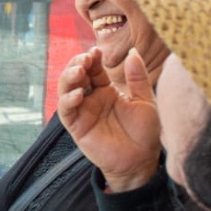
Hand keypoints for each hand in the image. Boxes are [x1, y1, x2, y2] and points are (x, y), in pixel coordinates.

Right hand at [57, 47, 160, 191]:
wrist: (141, 160)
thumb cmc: (144, 133)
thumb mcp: (145, 101)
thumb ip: (138, 78)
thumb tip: (133, 52)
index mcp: (107, 91)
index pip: (94, 69)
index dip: (92, 58)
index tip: (97, 50)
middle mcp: (91, 99)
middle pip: (76, 75)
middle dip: (77, 63)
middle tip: (85, 58)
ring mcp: (82, 112)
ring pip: (66, 90)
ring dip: (69, 78)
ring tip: (79, 71)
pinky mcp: (77, 127)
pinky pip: (66, 112)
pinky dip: (68, 101)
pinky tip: (78, 94)